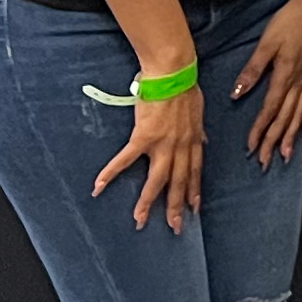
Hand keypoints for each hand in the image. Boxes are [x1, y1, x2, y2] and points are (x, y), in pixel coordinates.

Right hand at [95, 76, 205, 231]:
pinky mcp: (144, 136)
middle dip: (177, 207)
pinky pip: (126, 159)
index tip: (194, 209)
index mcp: (193, 142)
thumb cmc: (185, 89)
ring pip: (157, 179)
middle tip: (175, 227)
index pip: (195, 172)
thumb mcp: (199, 114)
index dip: (194, 191)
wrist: (173, 74)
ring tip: (140, 220)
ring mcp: (163, 144)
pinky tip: (99, 186)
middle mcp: (181, 147)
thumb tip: (202, 141)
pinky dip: (112, 173)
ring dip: (148, 201)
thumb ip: (198, 132)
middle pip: (179, 182)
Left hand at [233, 0, 301, 169]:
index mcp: (285, 75)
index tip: (252, 146)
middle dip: (275, 140)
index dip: (261, 129)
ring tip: (286, 154)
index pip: (271, 109)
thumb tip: (238, 92)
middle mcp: (299, 81)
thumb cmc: (288, 23)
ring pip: (300, 114)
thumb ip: (252, 70)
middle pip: (286, 117)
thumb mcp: (265, 44)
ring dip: (292, 136)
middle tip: (267, 160)